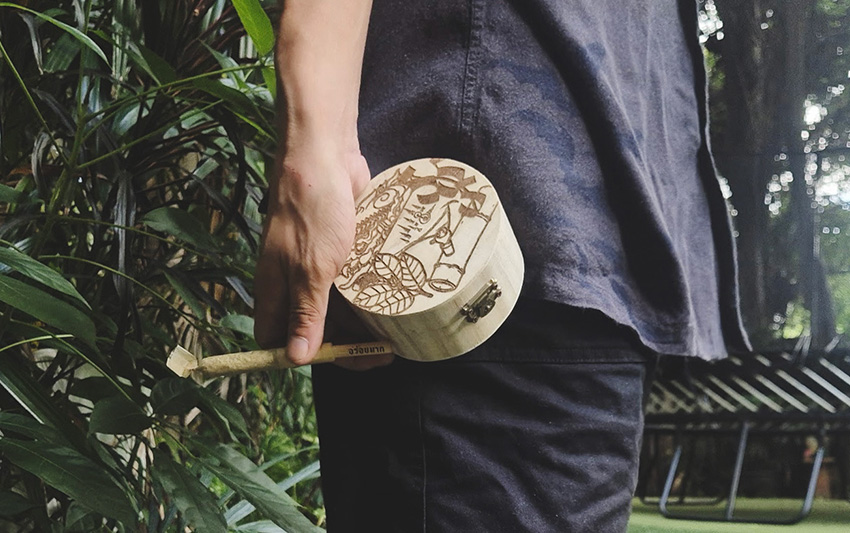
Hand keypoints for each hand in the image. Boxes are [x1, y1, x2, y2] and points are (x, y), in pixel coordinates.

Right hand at [253, 139, 392, 369]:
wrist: (326, 153)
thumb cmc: (312, 210)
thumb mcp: (311, 269)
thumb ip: (306, 313)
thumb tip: (295, 359)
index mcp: (276, 292)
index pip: (281, 341)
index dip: (310, 357)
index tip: (347, 359)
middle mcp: (293, 283)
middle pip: (316, 328)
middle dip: (348, 343)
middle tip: (386, 350)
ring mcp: (318, 267)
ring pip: (338, 308)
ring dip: (363, 322)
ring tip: (398, 331)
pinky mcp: (340, 252)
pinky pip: (353, 283)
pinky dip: (370, 295)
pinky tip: (395, 302)